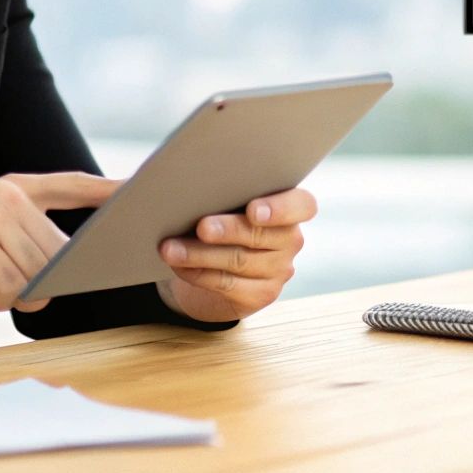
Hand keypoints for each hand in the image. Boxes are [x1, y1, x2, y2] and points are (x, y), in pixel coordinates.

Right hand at [0, 172, 118, 314]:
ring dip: (12, 292)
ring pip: (38, 274)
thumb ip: (30, 233)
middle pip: (59, 252)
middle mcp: (7, 197)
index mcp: (16, 188)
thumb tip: (75, 263)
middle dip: (37, 278)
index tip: (139, 189)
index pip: (72, 184)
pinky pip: (13, 288)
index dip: (108, 189)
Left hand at [155, 187, 315, 322]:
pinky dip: (198, 273)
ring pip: (239, 261)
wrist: (218, 262)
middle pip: (262, 234)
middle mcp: (290, 239)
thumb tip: (168, 177)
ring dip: (200, 254)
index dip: (281, 208)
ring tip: (169, 248)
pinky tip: (177, 265)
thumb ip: (215, 186)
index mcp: (290, 206)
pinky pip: (227, 284)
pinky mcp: (261, 295)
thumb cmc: (219, 214)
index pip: (303, 205)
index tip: (253, 210)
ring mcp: (279, 270)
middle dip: (228, 230)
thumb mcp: (224, 197)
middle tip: (201, 227)